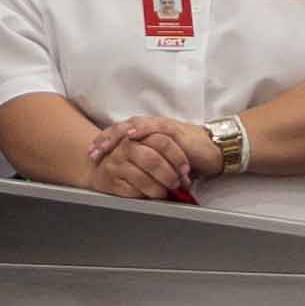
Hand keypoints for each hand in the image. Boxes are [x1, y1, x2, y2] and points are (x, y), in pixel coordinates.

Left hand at [90, 115, 217, 199]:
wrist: (213, 152)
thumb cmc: (188, 159)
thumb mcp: (162, 164)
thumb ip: (147, 167)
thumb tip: (130, 181)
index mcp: (146, 135)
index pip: (120, 136)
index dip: (104, 144)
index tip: (91, 156)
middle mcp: (151, 127)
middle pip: (121, 128)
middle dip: (105, 140)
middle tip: (93, 153)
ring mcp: (161, 126)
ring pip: (134, 125)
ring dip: (118, 135)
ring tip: (105, 146)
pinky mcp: (173, 129)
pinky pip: (155, 127)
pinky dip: (142, 129)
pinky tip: (131, 134)